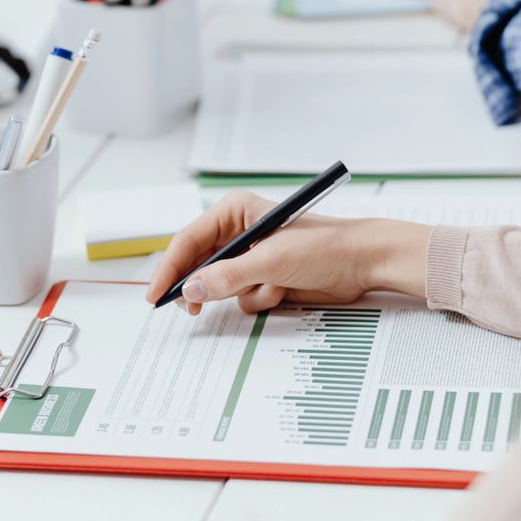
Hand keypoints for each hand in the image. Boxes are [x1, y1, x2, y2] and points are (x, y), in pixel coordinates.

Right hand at [144, 191, 429, 315]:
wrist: (364, 263)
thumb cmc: (322, 247)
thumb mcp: (269, 262)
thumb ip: (226, 277)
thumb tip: (190, 291)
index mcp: (233, 212)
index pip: (187, 240)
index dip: (169, 268)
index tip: (156, 294)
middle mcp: (237, 232)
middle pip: (198, 264)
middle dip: (201, 287)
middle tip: (190, 309)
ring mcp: (250, 256)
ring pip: (219, 285)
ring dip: (242, 293)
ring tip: (269, 288)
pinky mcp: (263, 277)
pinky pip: (242, 297)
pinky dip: (259, 299)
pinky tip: (283, 291)